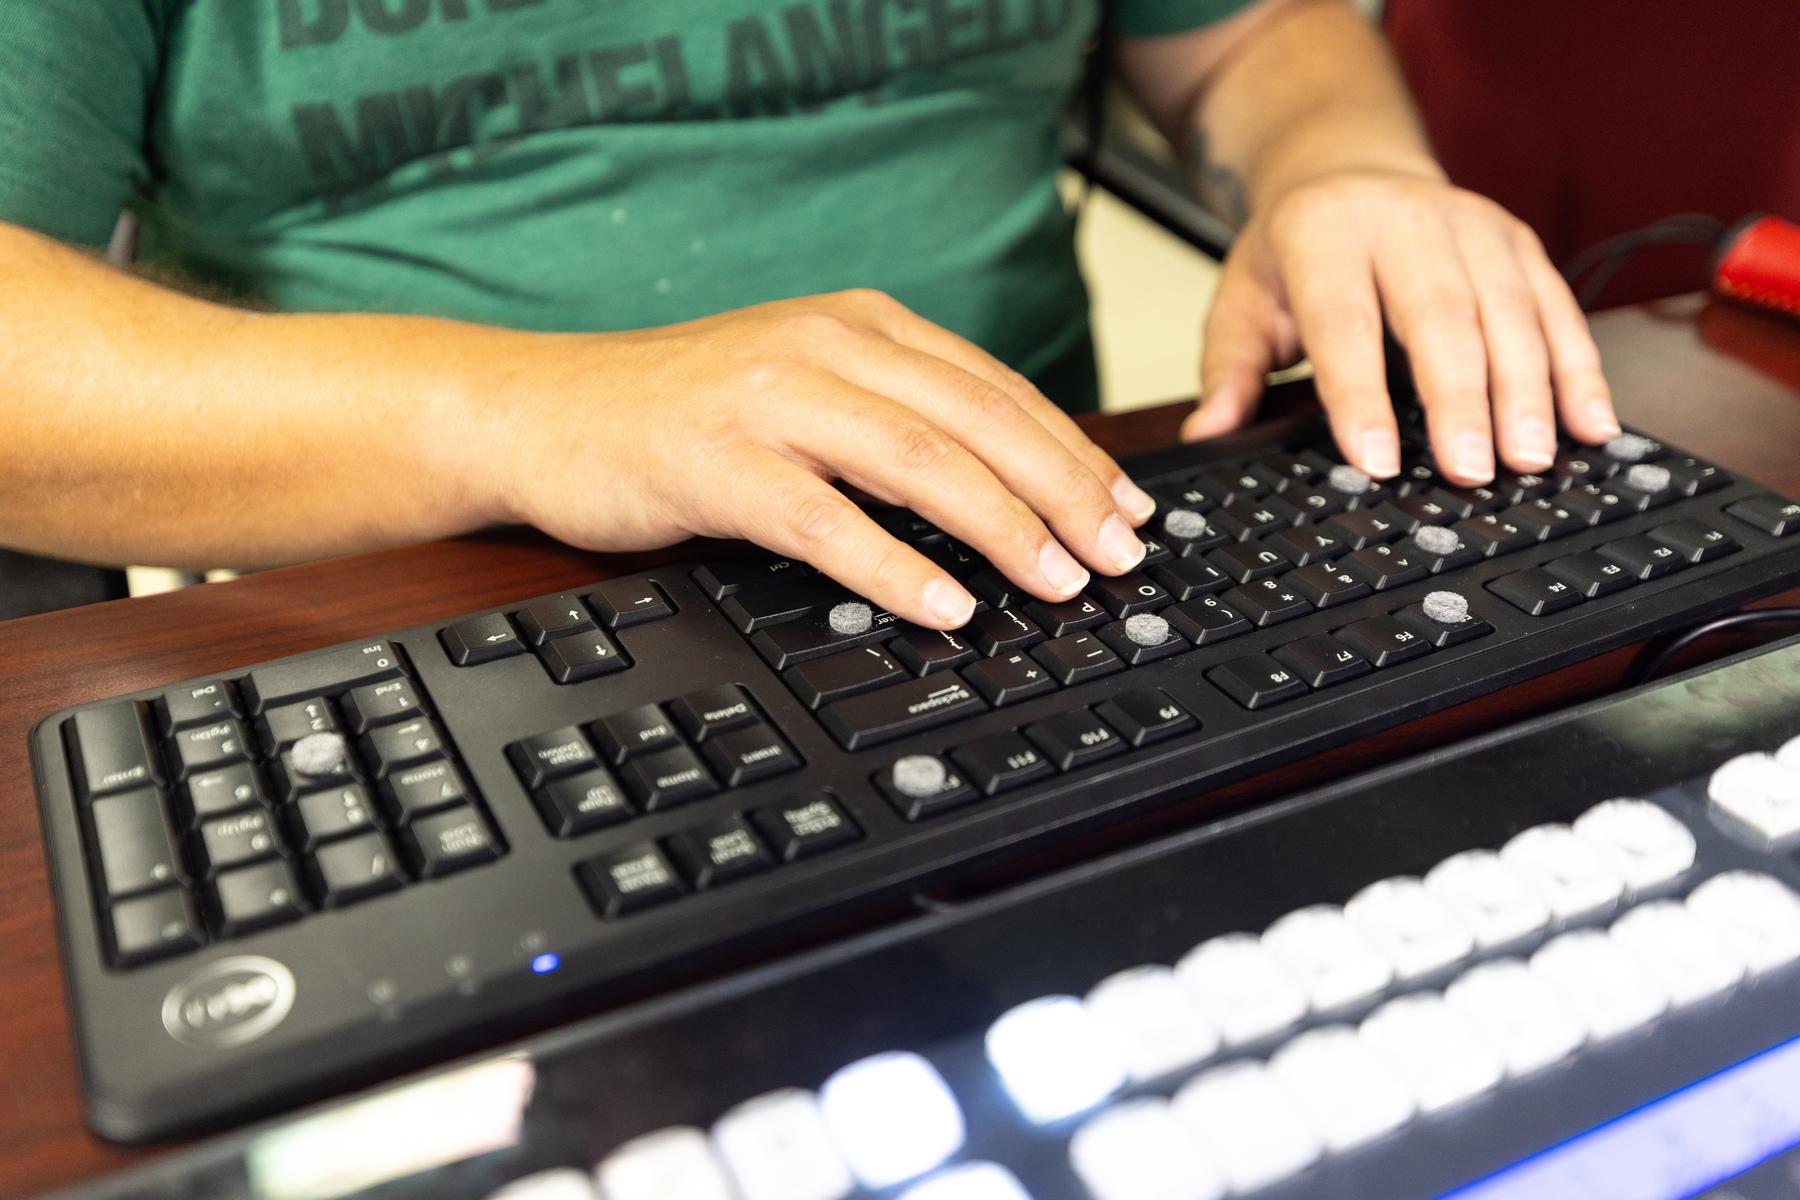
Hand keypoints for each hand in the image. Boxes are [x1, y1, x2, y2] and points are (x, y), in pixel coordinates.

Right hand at [482, 289, 1157, 628]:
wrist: (546, 411)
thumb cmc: (679, 414)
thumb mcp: (802, 390)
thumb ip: (891, 419)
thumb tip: (1002, 492)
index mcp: (859, 325)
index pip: (996, 387)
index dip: (1074, 452)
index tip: (1130, 508)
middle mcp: (825, 347)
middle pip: (979, 419)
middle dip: (1065, 491)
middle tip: (1121, 553)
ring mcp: (770, 400)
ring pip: (920, 461)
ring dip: (1004, 527)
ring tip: (1059, 580)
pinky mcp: (718, 462)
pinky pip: (827, 520)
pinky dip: (897, 567)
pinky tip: (947, 605)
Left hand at [1182, 168, 1621, 484]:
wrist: (1348, 167)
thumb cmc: (1296, 251)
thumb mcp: (1243, 300)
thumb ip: (1227, 370)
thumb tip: (1208, 434)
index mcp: (1326, 233)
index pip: (1345, 322)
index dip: (1361, 396)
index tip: (1378, 462)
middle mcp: (1407, 221)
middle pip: (1442, 315)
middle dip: (1461, 398)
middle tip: (1472, 471)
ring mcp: (1474, 225)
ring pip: (1511, 311)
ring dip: (1529, 391)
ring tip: (1532, 459)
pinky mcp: (1520, 241)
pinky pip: (1558, 309)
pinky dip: (1579, 370)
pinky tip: (1589, 425)